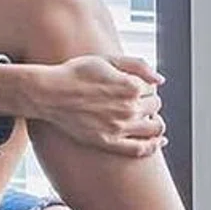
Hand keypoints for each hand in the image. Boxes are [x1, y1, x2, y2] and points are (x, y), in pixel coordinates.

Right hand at [30, 54, 165, 157]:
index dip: (144, 86)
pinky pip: (141, 149)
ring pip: (155, 128)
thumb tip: (160, 80)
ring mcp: (120, 127)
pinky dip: (153, 146)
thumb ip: (137, 65)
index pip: (152, 89)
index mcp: (131, 86)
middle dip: (148, 102)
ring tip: (146, 119)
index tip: (132, 86)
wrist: (50, 93)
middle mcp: (129, 108)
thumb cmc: (75, 73)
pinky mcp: (109, 142)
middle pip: (155, 107)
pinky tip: (159, 143)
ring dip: (155, 122)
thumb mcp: (106, 60)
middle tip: (133, 100)